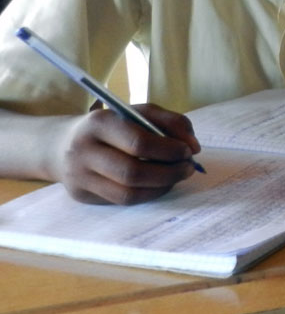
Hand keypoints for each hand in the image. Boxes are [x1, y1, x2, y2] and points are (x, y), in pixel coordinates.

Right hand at [53, 104, 200, 203]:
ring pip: (127, 193)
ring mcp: (80, 176)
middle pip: (132, 172)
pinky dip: (147, 195)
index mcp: (100, 122)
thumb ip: (170, 122)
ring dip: (161, 187)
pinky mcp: (82, 195)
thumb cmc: (111, 125)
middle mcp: (85, 150)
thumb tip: (193, 146)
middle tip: (188, 167)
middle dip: (168, 172)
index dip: (168, 150)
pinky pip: (121, 201)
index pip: (138, 142)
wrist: (63, 143)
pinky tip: (159, 185)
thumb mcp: (137, 112)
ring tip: (177, 176)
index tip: (188, 151)